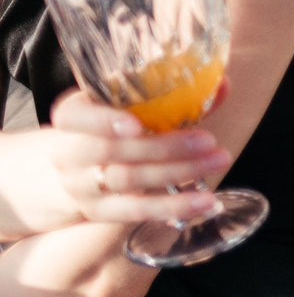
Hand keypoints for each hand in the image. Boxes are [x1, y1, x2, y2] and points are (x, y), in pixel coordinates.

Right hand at [40, 89, 230, 231]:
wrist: (81, 165)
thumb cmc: (116, 123)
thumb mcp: (130, 103)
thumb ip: (174, 94)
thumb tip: (222, 85)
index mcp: (73, 116)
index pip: (73, 117)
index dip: (102, 121)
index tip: (136, 124)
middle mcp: (69, 152)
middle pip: (109, 151)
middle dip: (162, 147)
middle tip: (208, 140)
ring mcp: (82, 186)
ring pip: (127, 180)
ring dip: (178, 172)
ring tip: (218, 161)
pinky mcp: (99, 212)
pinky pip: (136, 212)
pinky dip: (173, 206)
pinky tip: (205, 201)